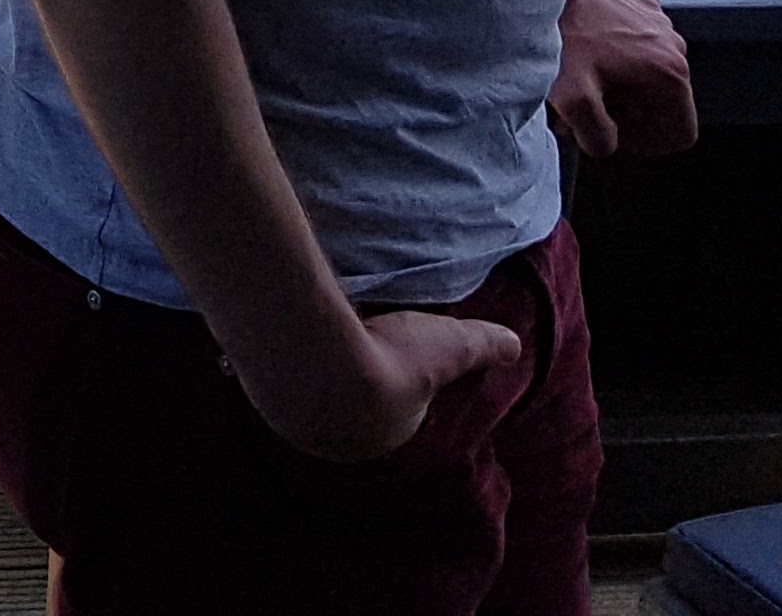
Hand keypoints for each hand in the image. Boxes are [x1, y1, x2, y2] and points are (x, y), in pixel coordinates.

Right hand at [236, 305, 522, 463]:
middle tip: (352, 348)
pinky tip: (285, 341)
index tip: (390, 357)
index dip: (395, 384)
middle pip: (350, 412)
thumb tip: (517, 346)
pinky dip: (282, 366)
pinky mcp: (264, 401)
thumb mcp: (450, 344)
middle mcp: (343, 442)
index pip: (394, 414)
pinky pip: (277, 386)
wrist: (319, 358)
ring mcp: (300, 426)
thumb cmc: (390, 358)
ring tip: (315, 341)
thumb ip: (484, 345)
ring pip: (310, 402)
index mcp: (387, 434)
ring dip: (313, 378)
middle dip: (352, 387)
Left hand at [550, 0, 697, 158]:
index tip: (616, 135)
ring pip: (649, 75)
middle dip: (625, 115)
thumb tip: (608, 144)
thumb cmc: (558, 35)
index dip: (648, 145)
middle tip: (586, 111)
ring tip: (578, 84)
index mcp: (669, 71)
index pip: (681, 132)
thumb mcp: (574, 102)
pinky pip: (637, 46)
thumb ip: (600, 138)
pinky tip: (582, 57)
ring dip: (618, 87)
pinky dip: (615, 59)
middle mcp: (672, 44)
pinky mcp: (638, 2)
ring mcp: (657, 20)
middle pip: (662, 104)